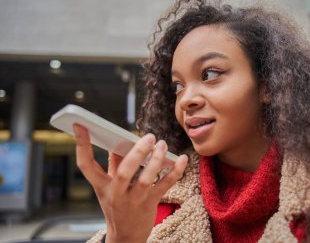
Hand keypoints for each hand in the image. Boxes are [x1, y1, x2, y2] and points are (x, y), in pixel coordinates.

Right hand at [73, 124, 187, 242]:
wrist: (125, 237)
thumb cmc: (117, 206)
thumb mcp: (109, 187)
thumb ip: (113, 164)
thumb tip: (118, 142)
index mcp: (102, 186)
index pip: (86, 165)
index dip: (81, 145)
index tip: (79, 125)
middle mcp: (116, 193)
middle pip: (124, 172)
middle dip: (137, 153)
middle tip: (149, 137)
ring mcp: (134, 200)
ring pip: (146, 179)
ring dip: (157, 161)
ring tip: (163, 145)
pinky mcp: (150, 203)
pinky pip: (165, 185)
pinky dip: (176, 171)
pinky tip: (182, 159)